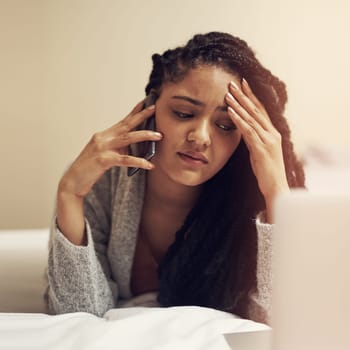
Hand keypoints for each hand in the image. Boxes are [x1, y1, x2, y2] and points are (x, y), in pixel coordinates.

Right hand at [58, 100, 161, 197]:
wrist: (72, 181)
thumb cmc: (89, 168)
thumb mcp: (105, 153)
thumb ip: (118, 147)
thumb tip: (136, 145)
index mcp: (104, 135)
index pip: (123, 121)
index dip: (135, 111)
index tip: (147, 102)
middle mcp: (103, 138)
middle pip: (127, 124)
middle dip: (142, 115)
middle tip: (155, 108)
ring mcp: (102, 148)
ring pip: (127, 138)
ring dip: (145, 135)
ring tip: (159, 135)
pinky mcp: (103, 160)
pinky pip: (125, 159)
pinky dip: (139, 161)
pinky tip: (149, 164)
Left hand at [225, 79, 288, 221]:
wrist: (276, 188)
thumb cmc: (267, 172)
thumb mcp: (259, 152)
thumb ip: (253, 139)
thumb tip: (244, 130)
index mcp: (272, 133)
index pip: (261, 110)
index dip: (252, 96)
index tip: (243, 84)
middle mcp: (272, 133)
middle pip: (256, 110)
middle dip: (244, 95)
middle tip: (233, 83)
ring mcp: (268, 140)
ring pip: (252, 118)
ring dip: (239, 105)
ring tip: (228, 94)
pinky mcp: (261, 149)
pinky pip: (248, 132)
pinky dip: (239, 120)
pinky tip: (230, 112)